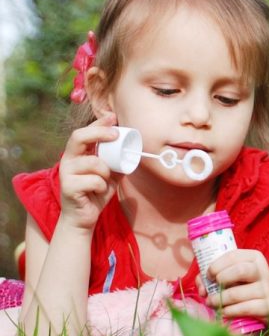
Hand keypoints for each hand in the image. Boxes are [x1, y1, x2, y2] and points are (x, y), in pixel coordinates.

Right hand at [57, 114, 121, 233]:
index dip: (98, 124)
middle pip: (78, 137)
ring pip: (92, 162)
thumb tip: (134, 148)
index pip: (84, 133)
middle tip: (115, 135)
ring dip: (106, 170)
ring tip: (106, 179)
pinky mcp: (68, 187)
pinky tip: (98, 191)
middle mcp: (68, 160)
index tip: (113, 117)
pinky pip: (93, 181)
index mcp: (77, 154)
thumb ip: (118, 161)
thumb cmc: (96, 192)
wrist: (84, 217)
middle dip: (99, 133)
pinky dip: (102, 186)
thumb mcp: (111, 174)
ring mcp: (66, 173)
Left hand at [199, 249, 268, 321]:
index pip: (233, 256)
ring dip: (218, 300)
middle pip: (240, 270)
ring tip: (211, 303)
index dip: (216, 265)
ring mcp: (267, 290)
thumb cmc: (245, 286)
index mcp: (254, 258)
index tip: (209, 275)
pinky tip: (224, 312)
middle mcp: (263, 272)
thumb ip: (214, 275)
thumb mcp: (233, 276)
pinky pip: (243, 308)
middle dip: (221, 279)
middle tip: (211, 289)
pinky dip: (229, 311)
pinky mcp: (268, 307)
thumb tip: (202, 287)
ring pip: (237, 293)